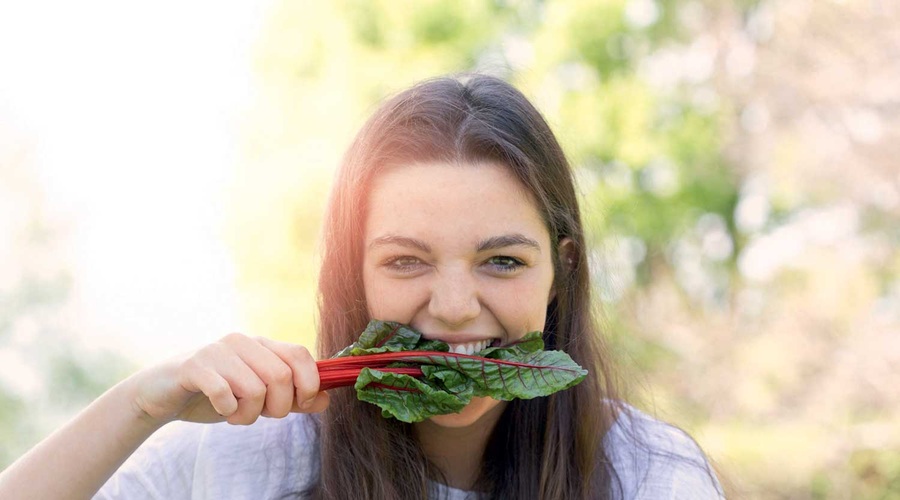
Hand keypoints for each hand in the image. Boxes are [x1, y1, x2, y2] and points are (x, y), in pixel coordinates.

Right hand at [130, 334, 328, 425]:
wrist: (163, 394)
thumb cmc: (217, 394)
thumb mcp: (260, 398)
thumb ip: (293, 398)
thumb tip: (326, 399)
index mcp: (262, 344)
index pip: (300, 355)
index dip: (309, 383)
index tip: (303, 404)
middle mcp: (243, 342)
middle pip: (282, 375)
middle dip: (279, 407)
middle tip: (262, 415)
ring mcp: (218, 351)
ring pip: (255, 388)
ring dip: (249, 414)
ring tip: (237, 415)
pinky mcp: (194, 366)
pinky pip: (224, 392)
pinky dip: (227, 410)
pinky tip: (221, 410)